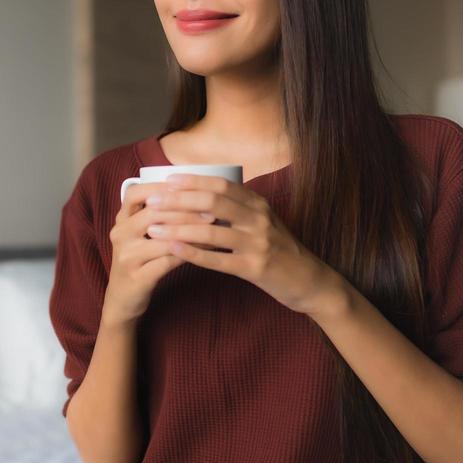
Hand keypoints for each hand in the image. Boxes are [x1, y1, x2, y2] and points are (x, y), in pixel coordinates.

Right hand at [99, 180, 201, 323]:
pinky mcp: (138, 277)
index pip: (135, 194)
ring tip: (214, 226)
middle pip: (153, 212)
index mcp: (121, 221)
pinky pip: (169, 260)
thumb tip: (191, 192)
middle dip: (185, 208)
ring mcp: (127, 256)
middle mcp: (120, 234)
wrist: (122, 301)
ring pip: (163, 236)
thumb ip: (155, 216)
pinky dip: (191, 252)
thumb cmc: (139, 262)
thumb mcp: (139, 236)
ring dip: (191, 229)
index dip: (161, 187)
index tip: (190, 187)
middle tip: (212, 208)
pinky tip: (207, 249)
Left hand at [140, 173, 345, 316]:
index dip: (192, 181)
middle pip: (213, 202)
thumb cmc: (280, 250)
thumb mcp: (263, 223)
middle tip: (152, 202)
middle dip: (179, 200)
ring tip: (153, 229)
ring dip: (178, 229)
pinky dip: (193, 254)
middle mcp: (259, 219)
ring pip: (211, 231)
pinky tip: (173, 251)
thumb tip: (201, 196)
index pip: (221, 185)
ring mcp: (258, 244)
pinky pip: (218, 260)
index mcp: (259, 204)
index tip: (166, 180)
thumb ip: (238, 209)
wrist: (310, 281)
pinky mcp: (255, 269)